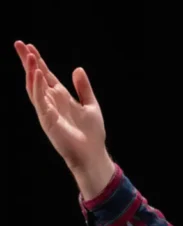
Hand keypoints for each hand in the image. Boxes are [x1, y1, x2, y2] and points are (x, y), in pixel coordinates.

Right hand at [14, 41, 112, 195]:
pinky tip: (37, 74)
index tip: (29, 46)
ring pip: (34, 87)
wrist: (92, 154)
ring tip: (28, 55)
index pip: (46, 75)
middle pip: (36, 78)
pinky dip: (38, 87)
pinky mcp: (48, 120)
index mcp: (61, 98)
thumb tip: (78, 69)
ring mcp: (48, 111)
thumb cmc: (92, 134)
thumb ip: (83, 88)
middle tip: (19, 44)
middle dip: (27, 62)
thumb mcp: (91, 105)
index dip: (38, 61)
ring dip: (31, 71)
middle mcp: (51, 102)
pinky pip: (40, 101)